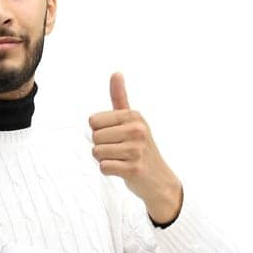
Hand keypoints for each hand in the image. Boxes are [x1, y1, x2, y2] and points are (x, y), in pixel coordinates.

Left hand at [89, 72, 182, 223]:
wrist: (159, 179)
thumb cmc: (141, 148)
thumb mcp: (133, 121)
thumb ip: (120, 98)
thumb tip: (116, 73)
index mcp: (133, 116)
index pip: (93, 121)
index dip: (99, 131)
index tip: (115, 137)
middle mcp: (137, 130)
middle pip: (94, 137)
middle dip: (101, 146)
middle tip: (118, 151)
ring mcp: (136, 150)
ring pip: (97, 153)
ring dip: (105, 159)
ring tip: (121, 160)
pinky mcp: (133, 169)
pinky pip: (104, 167)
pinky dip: (109, 171)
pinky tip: (122, 170)